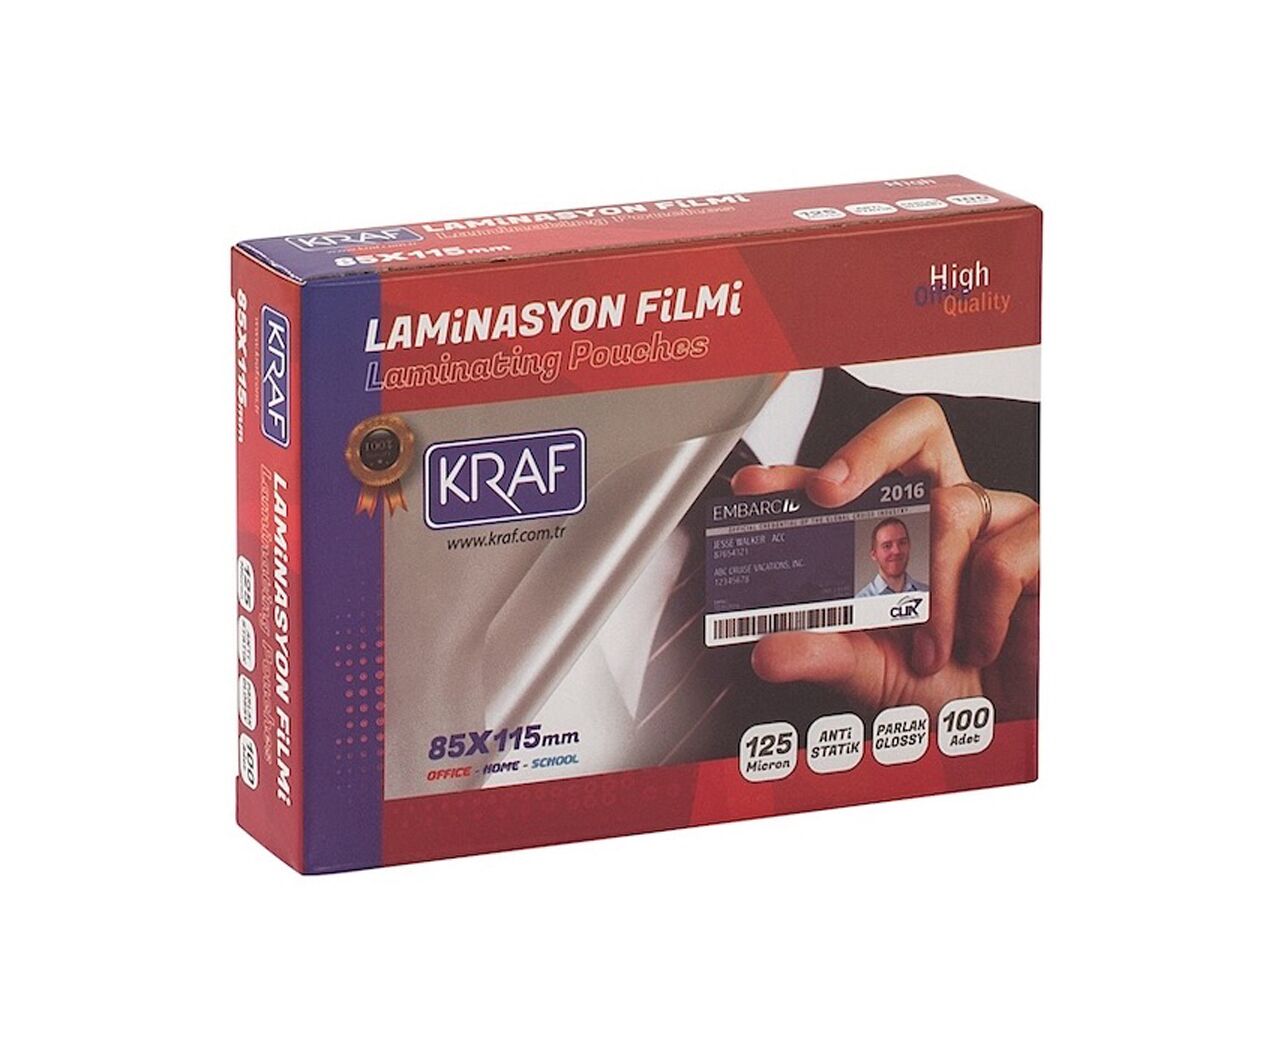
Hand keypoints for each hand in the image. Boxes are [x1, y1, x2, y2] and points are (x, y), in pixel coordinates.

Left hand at [731, 396, 1037, 719]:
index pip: (845, 478)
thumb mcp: (871, 671)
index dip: (799, 473)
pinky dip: (983, 614)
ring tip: (929, 653)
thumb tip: (767, 650)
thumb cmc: (949, 685)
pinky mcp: (1043, 540)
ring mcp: (1000, 517)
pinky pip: (1000, 558)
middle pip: (914, 427)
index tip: (753, 487)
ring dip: (932, 595)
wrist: (1015, 722)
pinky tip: (982, 646)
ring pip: (950, 509)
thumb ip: (822, 653)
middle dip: (866, 448)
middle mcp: (947, 507)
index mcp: (898, 524)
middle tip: (827, 491)